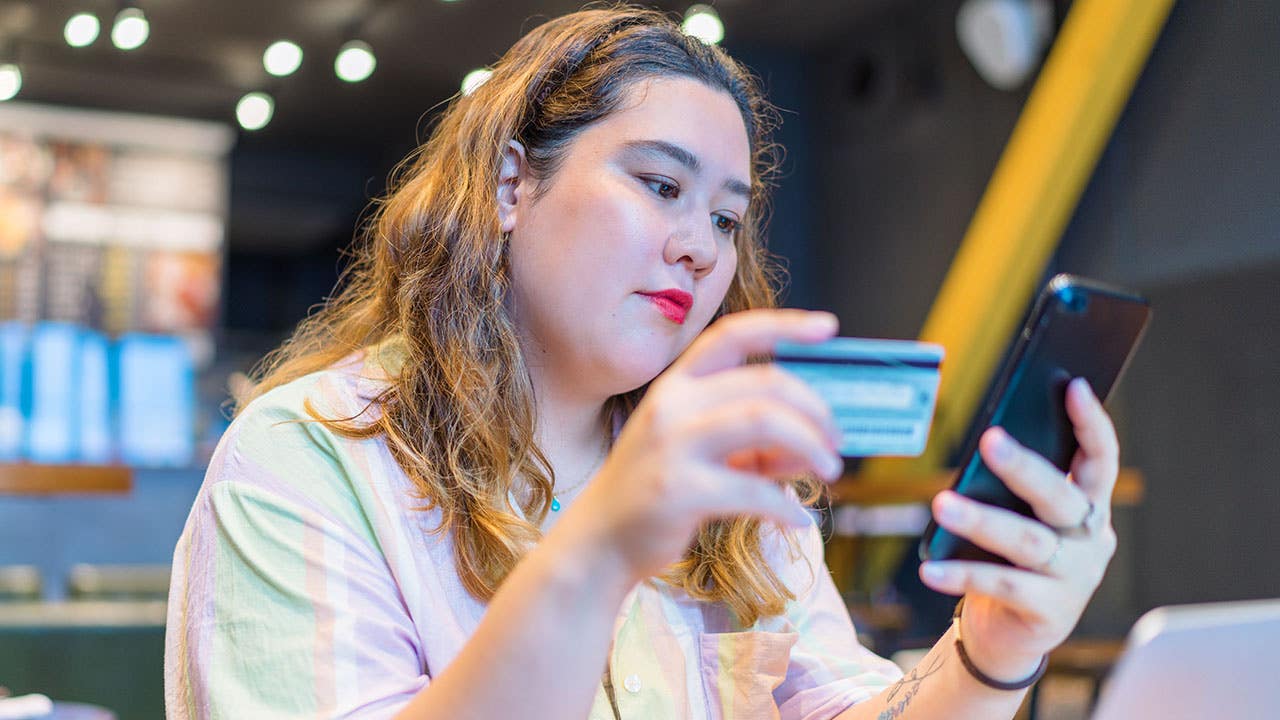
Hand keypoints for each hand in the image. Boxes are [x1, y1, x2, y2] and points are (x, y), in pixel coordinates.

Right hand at [569, 308, 844, 582]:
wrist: (599, 541)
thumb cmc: (656, 492)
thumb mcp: (701, 453)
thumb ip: (754, 443)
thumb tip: (816, 446)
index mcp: (676, 384)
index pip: (733, 335)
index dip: (784, 324)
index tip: (829, 327)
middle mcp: (671, 404)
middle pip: (765, 384)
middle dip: (815, 410)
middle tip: (837, 442)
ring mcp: (672, 445)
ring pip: (764, 421)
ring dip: (810, 445)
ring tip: (829, 469)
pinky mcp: (678, 490)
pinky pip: (753, 489)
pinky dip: (786, 506)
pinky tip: (797, 520)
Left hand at [919, 378, 1119, 680]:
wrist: (1013, 631)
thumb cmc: (1014, 558)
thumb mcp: (1023, 518)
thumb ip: (1016, 489)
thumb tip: (986, 444)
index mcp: (1090, 506)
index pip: (1101, 458)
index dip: (1091, 423)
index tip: (1073, 386)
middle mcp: (1091, 539)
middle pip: (1060, 497)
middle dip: (1025, 467)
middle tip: (989, 439)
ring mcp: (1075, 577)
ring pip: (1027, 541)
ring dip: (982, 520)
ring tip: (942, 504)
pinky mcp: (1050, 611)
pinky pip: (1001, 585)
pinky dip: (962, 574)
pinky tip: (930, 569)